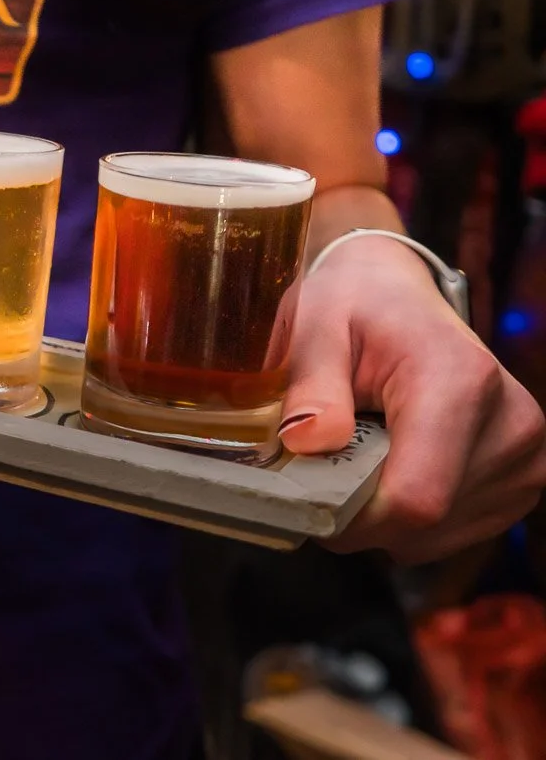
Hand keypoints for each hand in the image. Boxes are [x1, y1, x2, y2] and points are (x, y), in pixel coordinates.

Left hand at [280, 234, 545, 562]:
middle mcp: (511, 423)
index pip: (417, 498)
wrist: (395, 293)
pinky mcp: (524, 478)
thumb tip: (307, 441)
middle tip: (320, 469)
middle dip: (357, 515)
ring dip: (381, 517)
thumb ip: (312, 386)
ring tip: (359, 455)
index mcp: (460, 382)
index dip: (353, 519)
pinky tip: (390, 466)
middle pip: (424, 523)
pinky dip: (408, 518)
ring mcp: (526, 456)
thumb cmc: (352, 304)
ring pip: (436, 535)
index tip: (305, 499)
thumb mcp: (314, 327)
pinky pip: (452, 532)